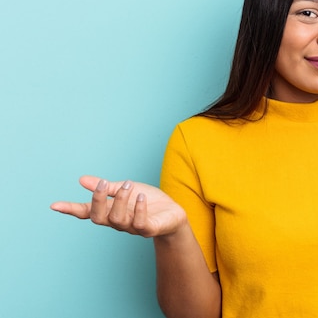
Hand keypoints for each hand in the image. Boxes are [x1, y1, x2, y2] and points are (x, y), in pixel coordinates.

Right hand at [50, 176, 186, 237]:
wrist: (172, 214)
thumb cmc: (147, 201)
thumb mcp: (126, 190)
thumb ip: (107, 188)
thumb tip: (82, 180)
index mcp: (110, 211)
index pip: (86, 212)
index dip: (71, 209)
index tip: (54, 205)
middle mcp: (118, 222)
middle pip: (99, 217)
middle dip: (98, 200)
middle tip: (103, 183)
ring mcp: (132, 227)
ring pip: (118, 219)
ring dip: (121, 200)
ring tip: (129, 185)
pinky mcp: (149, 229)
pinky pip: (140, 223)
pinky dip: (139, 210)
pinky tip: (141, 197)